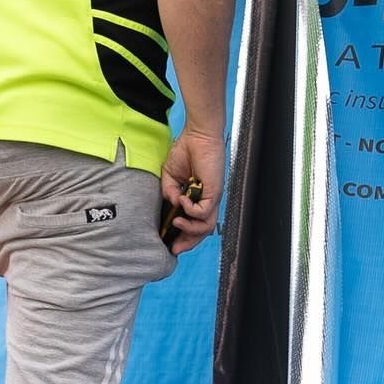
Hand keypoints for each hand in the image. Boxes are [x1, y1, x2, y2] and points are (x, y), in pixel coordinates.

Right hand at [159, 127, 225, 255]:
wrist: (197, 135)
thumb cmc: (186, 151)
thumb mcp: (170, 176)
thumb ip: (169, 192)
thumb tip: (172, 204)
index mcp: (197, 198)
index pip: (194, 223)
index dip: (184, 236)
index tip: (171, 244)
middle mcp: (207, 200)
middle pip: (202, 231)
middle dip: (188, 242)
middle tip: (175, 248)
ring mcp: (212, 197)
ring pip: (206, 226)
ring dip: (190, 229)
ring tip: (176, 223)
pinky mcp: (214, 192)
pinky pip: (203, 211)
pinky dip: (190, 211)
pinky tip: (182, 202)